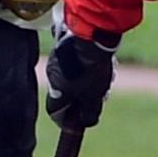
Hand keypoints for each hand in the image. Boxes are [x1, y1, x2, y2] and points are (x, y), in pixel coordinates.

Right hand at [43, 2, 118, 130]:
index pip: (54, 111)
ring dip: (88, 82)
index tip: (78, 121)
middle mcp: (52, 74)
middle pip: (65, 94)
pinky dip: (87, 68)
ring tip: (105, 78)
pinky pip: (76, 63)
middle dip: (82, 99)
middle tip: (99, 96)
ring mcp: (58, 58)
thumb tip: (86, 122)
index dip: (66, 120)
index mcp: (56, 90)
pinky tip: (103, 64)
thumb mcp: (94, 97)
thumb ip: (88, 114)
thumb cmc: (91, 69)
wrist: (93, 34)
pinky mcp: (67, 45)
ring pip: (72, 78)